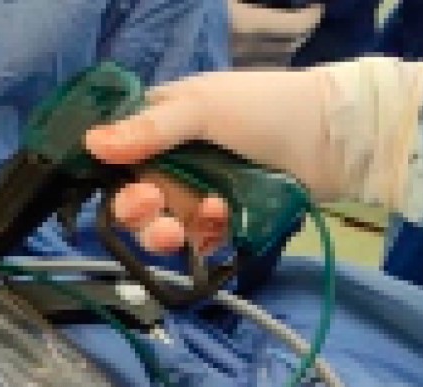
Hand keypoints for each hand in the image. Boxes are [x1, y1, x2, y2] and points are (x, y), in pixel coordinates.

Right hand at [83, 59, 422, 254]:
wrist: (332, 139)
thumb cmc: (265, 109)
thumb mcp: (203, 109)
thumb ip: (149, 130)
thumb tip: (90, 144)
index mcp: (161, 127)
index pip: (118, 159)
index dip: (112, 179)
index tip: (124, 187)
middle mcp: (174, 162)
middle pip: (135, 201)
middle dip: (136, 213)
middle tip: (152, 209)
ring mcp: (199, 194)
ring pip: (163, 227)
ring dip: (164, 233)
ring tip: (179, 231)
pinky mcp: (225, 221)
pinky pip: (199, 242)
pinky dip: (205, 237)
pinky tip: (222, 219)